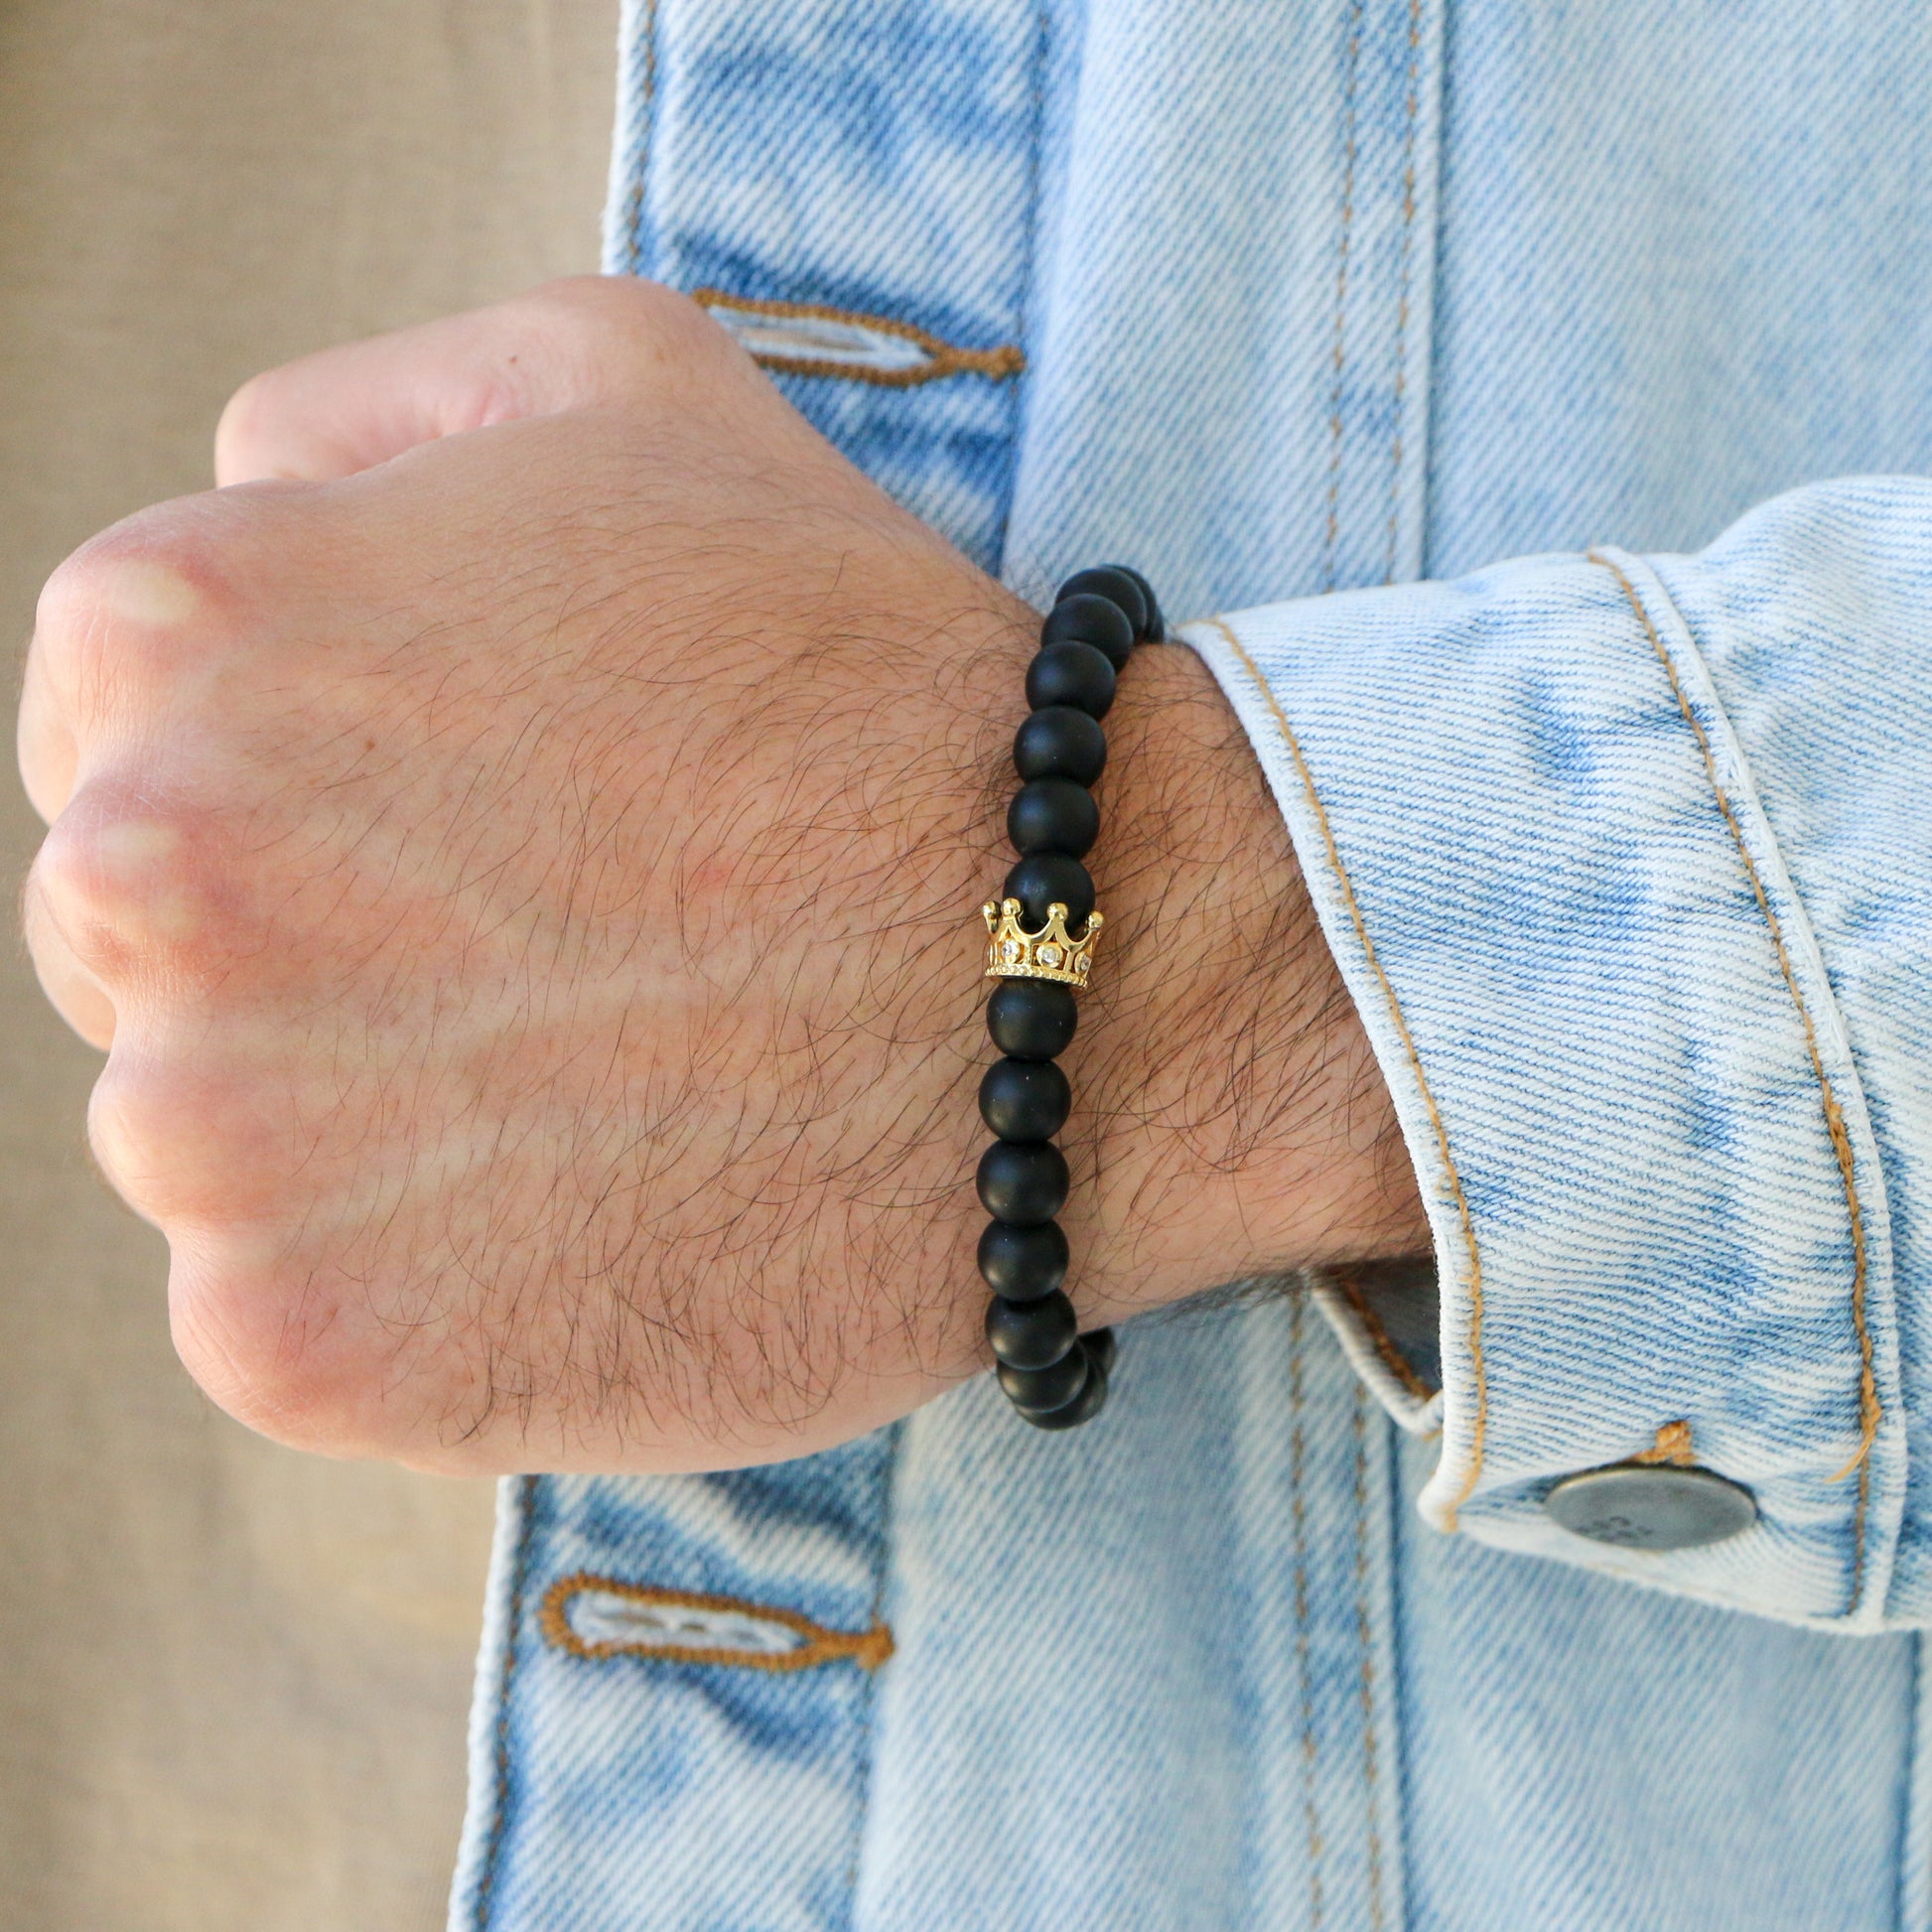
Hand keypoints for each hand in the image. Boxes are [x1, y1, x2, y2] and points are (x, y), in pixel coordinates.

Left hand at [20, 277, 1422, 1472]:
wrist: (1072, 972)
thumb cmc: (864, 681)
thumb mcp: (627, 387)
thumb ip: (368, 410)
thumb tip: (233, 501)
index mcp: (179, 633)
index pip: (111, 735)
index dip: (303, 786)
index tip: (459, 833)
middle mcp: (141, 875)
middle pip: (138, 946)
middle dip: (314, 952)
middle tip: (544, 968)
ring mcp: (210, 1135)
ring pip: (207, 1140)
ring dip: (362, 1129)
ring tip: (587, 1094)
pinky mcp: (299, 1343)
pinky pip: (279, 1315)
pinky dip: (411, 1287)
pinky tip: (583, 1216)